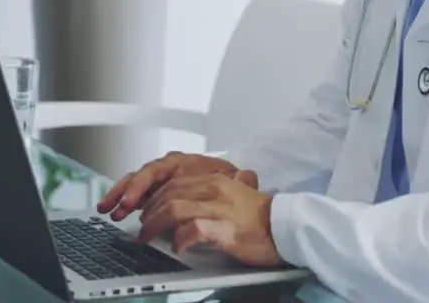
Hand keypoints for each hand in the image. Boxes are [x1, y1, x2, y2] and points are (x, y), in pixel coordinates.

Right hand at [97, 152, 243, 221]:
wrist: (232, 193)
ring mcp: (162, 182)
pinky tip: (116, 212)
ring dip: (120, 197)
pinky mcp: (158, 194)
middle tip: (113, 208)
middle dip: (124, 192)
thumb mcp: (236, 181)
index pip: (156, 170)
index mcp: (184, 164)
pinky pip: (138, 196)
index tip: (132, 201)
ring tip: (106, 210)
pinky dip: (126, 203)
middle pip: (140, 177)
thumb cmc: (229, 184)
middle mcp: (169, 170)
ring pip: (135, 185)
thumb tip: (246, 177)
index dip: (141, 185)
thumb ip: (240, 179)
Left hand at [136, 170, 281, 266]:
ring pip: (173, 209)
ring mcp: (219, 209)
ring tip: (148, 238)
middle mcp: (215, 190)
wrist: (285, 227)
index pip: (174, 183)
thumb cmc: (258, 217)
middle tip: (143, 227)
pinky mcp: (224, 229)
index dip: (155, 198)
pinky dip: (179, 240)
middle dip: (149, 212)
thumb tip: (182, 205)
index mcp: (216, 180)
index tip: (146, 211)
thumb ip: (208, 196)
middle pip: (169, 195)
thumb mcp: (232, 195)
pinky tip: (177, 248)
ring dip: (155, 225)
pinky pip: (192, 230)